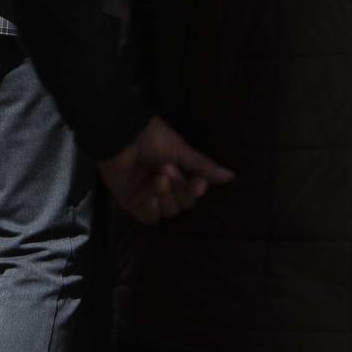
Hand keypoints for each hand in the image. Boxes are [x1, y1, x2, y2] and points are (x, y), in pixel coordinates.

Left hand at [99, 116, 233, 224]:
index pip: (194, 192)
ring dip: (167, 195)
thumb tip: (231, 176)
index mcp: (178, 174)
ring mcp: (148, 196)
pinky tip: (150, 195)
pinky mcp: (132, 202)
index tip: (198, 181)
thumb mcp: (180, 150)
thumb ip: (203, 166)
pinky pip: (150, 217)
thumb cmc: (150, 136)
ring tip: (158, 176)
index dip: (197, 190)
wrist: (121, 134)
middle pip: (184, 205)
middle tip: (168, 169)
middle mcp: (165, 187)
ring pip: (169, 211)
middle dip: (180, 189)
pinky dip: (153, 208)